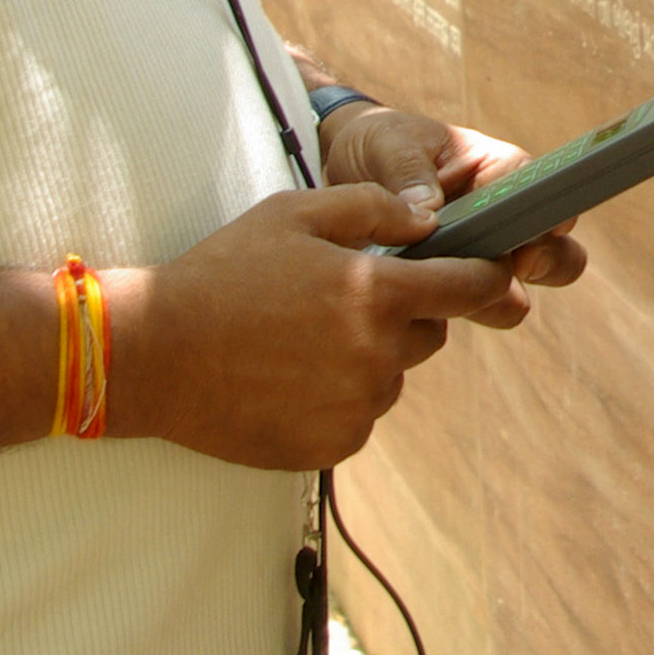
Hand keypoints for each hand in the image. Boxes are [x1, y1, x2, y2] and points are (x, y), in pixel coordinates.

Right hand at [106, 183, 513, 469]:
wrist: (158, 355)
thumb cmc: (224, 273)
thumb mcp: (293, 213)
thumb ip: (372, 207)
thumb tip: (427, 220)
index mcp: (375, 293)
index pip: (469, 288)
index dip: (488, 277)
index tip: (495, 273)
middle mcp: (377, 357)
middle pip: (430, 333)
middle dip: (405, 312)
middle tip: (342, 296)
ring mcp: (356, 408)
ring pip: (390, 374)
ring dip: (367, 355)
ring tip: (299, 336)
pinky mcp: (333, 446)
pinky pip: (358, 414)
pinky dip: (337, 395)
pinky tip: (287, 374)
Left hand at [320, 103, 587, 323]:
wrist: (341, 172)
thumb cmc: (378, 146)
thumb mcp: (388, 145)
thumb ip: (408, 171)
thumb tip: (427, 214)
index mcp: (496, 170)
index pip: (540, 191)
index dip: (543, 214)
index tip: (526, 235)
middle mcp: (502, 219)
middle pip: (558, 253)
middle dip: (543, 264)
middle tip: (504, 265)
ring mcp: (481, 260)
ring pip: (519, 294)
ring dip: (492, 297)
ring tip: (444, 285)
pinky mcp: (455, 290)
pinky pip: (476, 312)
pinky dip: (456, 311)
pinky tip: (418, 300)